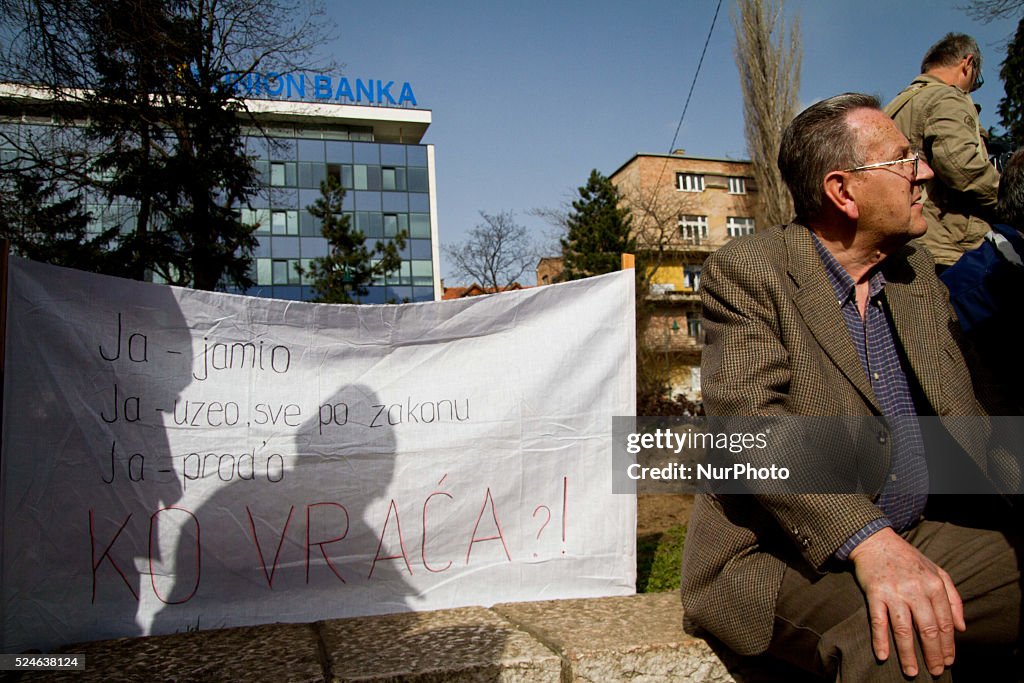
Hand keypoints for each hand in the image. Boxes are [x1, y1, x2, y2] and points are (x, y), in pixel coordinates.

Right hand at [847, 527, 965, 676]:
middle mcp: (916, 589)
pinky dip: (880, 639)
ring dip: (908, 654)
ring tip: (911, 672)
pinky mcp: (874, 593)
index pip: (945, 623)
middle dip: (933, 654)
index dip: (948, 645)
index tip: (948, 661)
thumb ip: (953, 598)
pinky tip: (883, 655)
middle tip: (935, 671)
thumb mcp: (937, 572)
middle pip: (927, 629)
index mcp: (934, 585)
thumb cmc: (908, 559)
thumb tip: (961, 628)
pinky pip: (878, 621)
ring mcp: (894, 592)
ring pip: (903, 630)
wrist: (876, 541)